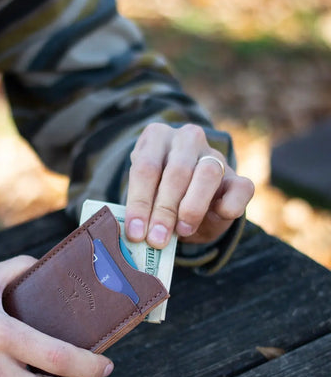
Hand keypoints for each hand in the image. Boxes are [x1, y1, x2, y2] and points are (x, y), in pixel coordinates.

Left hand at [124, 123, 253, 247]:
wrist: (190, 206)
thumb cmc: (159, 197)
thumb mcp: (145, 198)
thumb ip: (142, 209)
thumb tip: (136, 233)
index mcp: (156, 138)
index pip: (145, 168)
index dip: (139, 203)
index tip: (135, 233)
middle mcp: (187, 139)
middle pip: (177, 171)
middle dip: (165, 209)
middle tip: (156, 239)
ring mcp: (215, 155)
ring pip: (208, 173)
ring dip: (193, 207)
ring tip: (182, 231)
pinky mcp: (239, 177)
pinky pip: (241, 188)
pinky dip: (230, 206)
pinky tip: (219, 217)